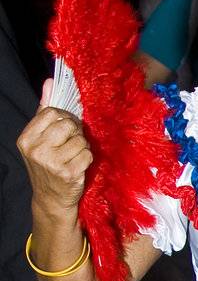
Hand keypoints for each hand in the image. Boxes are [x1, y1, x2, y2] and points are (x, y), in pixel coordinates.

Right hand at [18, 84, 91, 211]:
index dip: (65, 118)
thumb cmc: (48, 164)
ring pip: (80, 139)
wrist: (51, 198)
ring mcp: (51, 162)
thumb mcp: (41, 138)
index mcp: (26, 138)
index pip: (52, 112)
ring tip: (74, 156)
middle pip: (67, 124)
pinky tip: (78, 166)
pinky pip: (87, 154)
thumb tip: (50, 82)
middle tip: (72, 144)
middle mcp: (35, 149)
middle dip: (75, 132)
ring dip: (82, 146)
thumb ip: (44, 109)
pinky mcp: (67, 173)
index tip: (66, 128)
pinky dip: (87, 159)